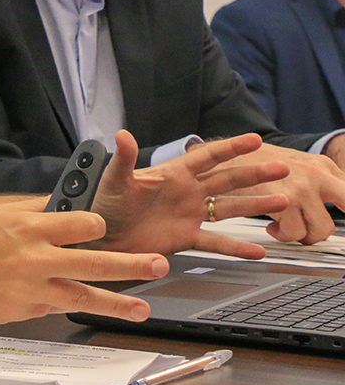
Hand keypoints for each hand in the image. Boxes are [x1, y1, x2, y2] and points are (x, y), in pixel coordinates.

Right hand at [0, 198, 168, 324]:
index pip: (82, 224)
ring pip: (83, 296)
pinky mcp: (20, 311)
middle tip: (158, 263)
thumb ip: (31, 213)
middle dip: (130, 264)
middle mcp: (34, 257)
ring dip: (117, 303)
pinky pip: (52, 308)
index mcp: (28, 226)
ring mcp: (28, 288)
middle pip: (94, 261)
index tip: (103, 229)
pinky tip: (83, 309)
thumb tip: (60, 207)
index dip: (97, 227)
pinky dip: (65, 305)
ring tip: (143, 309)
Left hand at [91, 130, 288, 257]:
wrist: (102, 240)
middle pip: (227, 179)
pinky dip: (237, 246)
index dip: (230, 148)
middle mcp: (187, 192)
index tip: (254, 140)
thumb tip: (121, 134)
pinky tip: (258, 250)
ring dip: (255, 204)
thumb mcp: (115, 181)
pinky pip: (217, 241)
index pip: (207, 156)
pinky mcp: (186, 237)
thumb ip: (123, 159)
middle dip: (254, 174)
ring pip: (229, 208)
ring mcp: (189, 215)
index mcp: (173, 174)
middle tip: (282, 168)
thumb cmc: (105, 207)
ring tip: (282, 201)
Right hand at [219, 142, 344, 243]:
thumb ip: (325, 179)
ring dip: (303, 235)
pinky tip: (273, 226)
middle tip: (317, 229)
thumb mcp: (300, 162)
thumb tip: (340, 201)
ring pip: (321, 231)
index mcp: (323, 166)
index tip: (344, 214)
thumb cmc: (258, 162)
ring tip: (287, 227)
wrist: (223, 155)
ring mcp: (300, 189)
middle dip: (329, 227)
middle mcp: (316, 175)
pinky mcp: (281, 202)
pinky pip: (294, 234)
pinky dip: (282, 235)